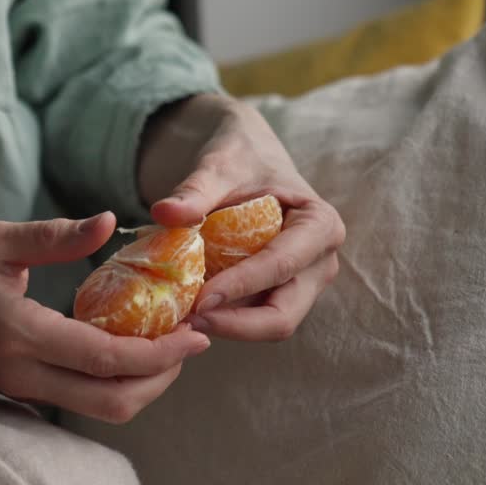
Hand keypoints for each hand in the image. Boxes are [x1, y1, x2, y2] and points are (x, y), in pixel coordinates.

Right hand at [0, 213, 210, 421]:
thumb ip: (53, 236)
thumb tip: (110, 222)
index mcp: (20, 334)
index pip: (107, 360)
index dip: (161, 353)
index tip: (197, 333)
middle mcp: (23, 375)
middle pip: (113, 403)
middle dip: (162, 379)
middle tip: (190, 344)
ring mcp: (20, 392)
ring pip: (98, 410)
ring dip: (141, 385)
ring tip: (166, 346)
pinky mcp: (18, 395)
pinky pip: (78, 400)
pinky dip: (113, 383)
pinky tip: (127, 349)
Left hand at [138, 94, 344, 340]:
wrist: (248, 158)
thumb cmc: (241, 157)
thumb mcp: (218, 166)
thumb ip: (195, 191)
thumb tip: (164, 212)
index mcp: (321, 225)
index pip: (281, 266)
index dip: (241, 287)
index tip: (199, 300)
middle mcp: (321, 262)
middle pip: (284, 316)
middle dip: (235, 324)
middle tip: (188, 321)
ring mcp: (304, 283)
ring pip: (269, 326)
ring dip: (227, 327)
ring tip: (183, 319)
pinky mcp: (281, 294)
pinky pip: (254, 318)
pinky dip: (224, 320)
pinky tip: (189, 313)